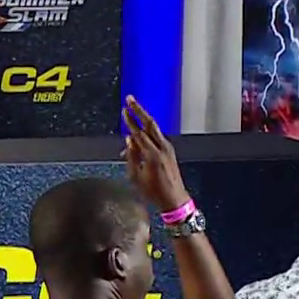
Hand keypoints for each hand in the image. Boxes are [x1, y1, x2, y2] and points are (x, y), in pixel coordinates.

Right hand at [122, 95, 190, 212]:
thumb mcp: (136, 177)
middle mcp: (162, 148)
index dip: (130, 121)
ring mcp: (168, 149)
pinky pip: (157, 136)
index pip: (138, 133)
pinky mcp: (170, 151)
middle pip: (150, 124)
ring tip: (134, 109)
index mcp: (152, 155)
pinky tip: (140, 131)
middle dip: (139, 110)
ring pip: (154, 128)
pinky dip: (148, 131)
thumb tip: (128, 140)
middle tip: (130, 99)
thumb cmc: (153, 191)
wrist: (174, 199)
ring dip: (144, 118)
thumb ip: (132, 157)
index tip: (123, 110)